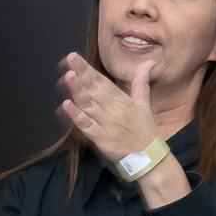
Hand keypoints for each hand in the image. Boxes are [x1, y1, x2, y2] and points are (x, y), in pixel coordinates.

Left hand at [59, 50, 184, 202]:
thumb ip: (141, 82)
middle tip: (70, 60)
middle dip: (82, 75)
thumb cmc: (144, 130)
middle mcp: (115, 111)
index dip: (88, 70)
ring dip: (78, 91)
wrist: (148, 158)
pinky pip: (87, 126)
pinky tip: (66, 105)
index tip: (75, 57)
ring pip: (89, 106)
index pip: (103, 82)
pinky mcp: (102, 139)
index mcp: (124, 101)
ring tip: (68, 77)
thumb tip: (149, 62)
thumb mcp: (144, 104)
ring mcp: (107, 125)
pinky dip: (77, 116)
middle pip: (95, 90)